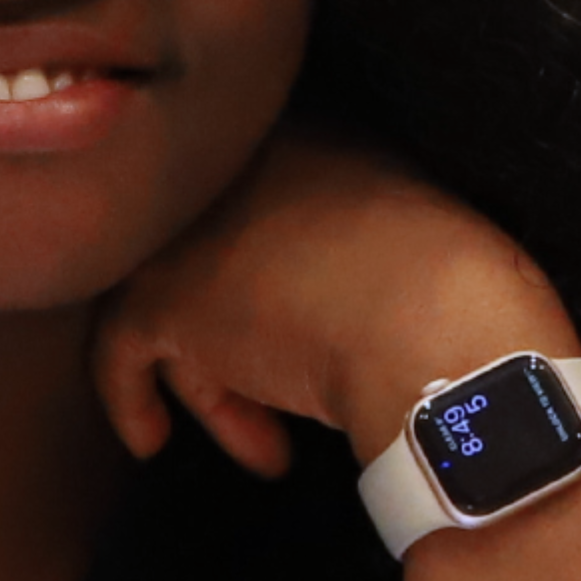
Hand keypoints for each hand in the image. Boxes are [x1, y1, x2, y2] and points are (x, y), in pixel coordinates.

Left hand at [95, 133, 580, 481]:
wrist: (433, 325)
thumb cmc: (459, 294)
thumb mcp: (421, 236)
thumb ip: (379, 245)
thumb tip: (373, 302)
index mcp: (311, 136)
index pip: (264, 206)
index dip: (278, 279)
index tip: (304, 329)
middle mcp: (238, 165)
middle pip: (215, 257)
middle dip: (245, 337)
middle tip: (283, 401)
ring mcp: (193, 226)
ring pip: (173, 302)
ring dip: (215, 382)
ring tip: (265, 444)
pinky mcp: (161, 296)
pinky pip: (121, 349)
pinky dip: (133, 398)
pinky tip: (153, 440)